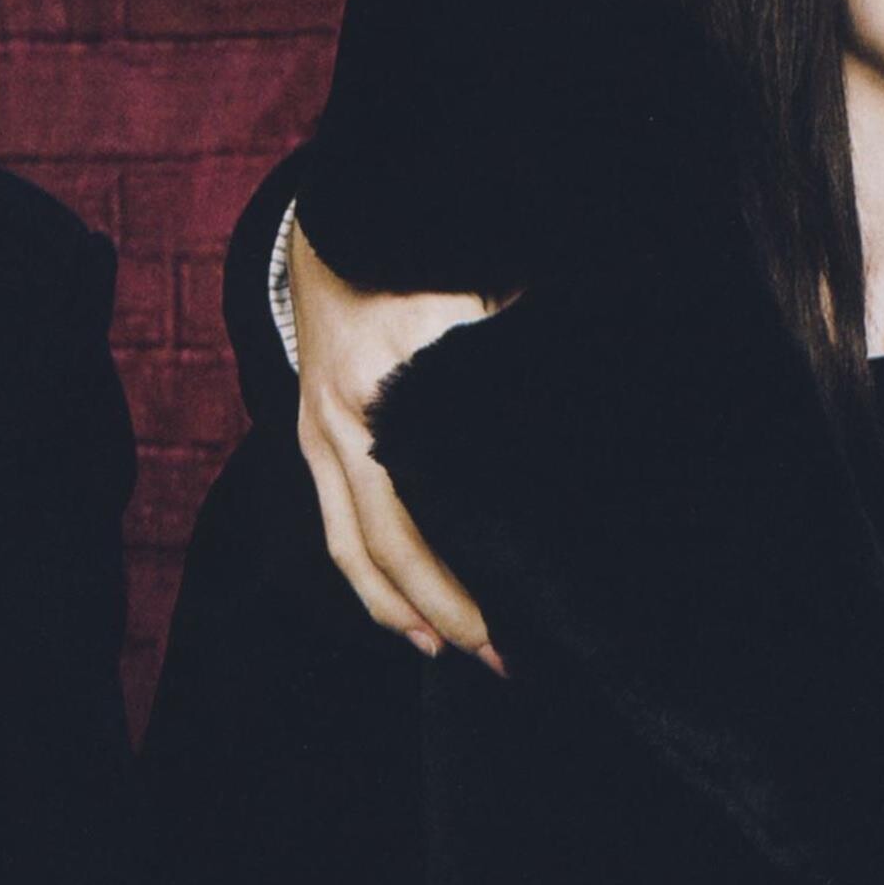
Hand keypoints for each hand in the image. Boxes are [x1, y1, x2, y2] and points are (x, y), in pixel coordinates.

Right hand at [288, 220, 504, 668]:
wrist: (328, 223)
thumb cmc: (409, 255)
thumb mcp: (468, 291)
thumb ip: (510, 343)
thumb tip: (572, 391)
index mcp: (374, 399)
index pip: (414, 516)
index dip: (453, 580)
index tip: (506, 621)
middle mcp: (336, 429)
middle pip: (380, 549)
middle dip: (437, 612)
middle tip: (497, 660)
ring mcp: (316, 437)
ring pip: (348, 547)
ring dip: (395, 608)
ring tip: (444, 651)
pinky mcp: (311, 440)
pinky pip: (338, 526)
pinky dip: (370, 575)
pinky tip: (406, 611)